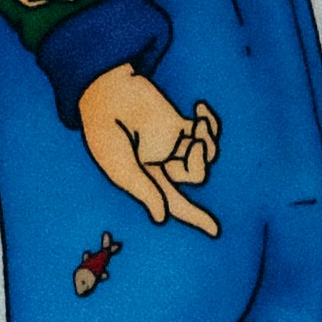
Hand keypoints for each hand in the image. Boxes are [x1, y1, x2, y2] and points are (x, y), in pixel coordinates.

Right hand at [77, 64, 225, 236]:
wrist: (106, 90)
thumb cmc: (105, 130)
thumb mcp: (120, 165)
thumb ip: (143, 189)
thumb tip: (163, 217)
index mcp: (146, 180)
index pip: (174, 203)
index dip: (195, 217)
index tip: (216, 231)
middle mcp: (161, 165)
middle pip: (195, 176)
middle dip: (199, 164)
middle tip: (193, 146)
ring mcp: (171, 144)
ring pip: (204, 156)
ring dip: (207, 143)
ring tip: (198, 126)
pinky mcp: (177, 123)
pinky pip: (203, 132)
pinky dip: (209, 123)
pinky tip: (201, 108)